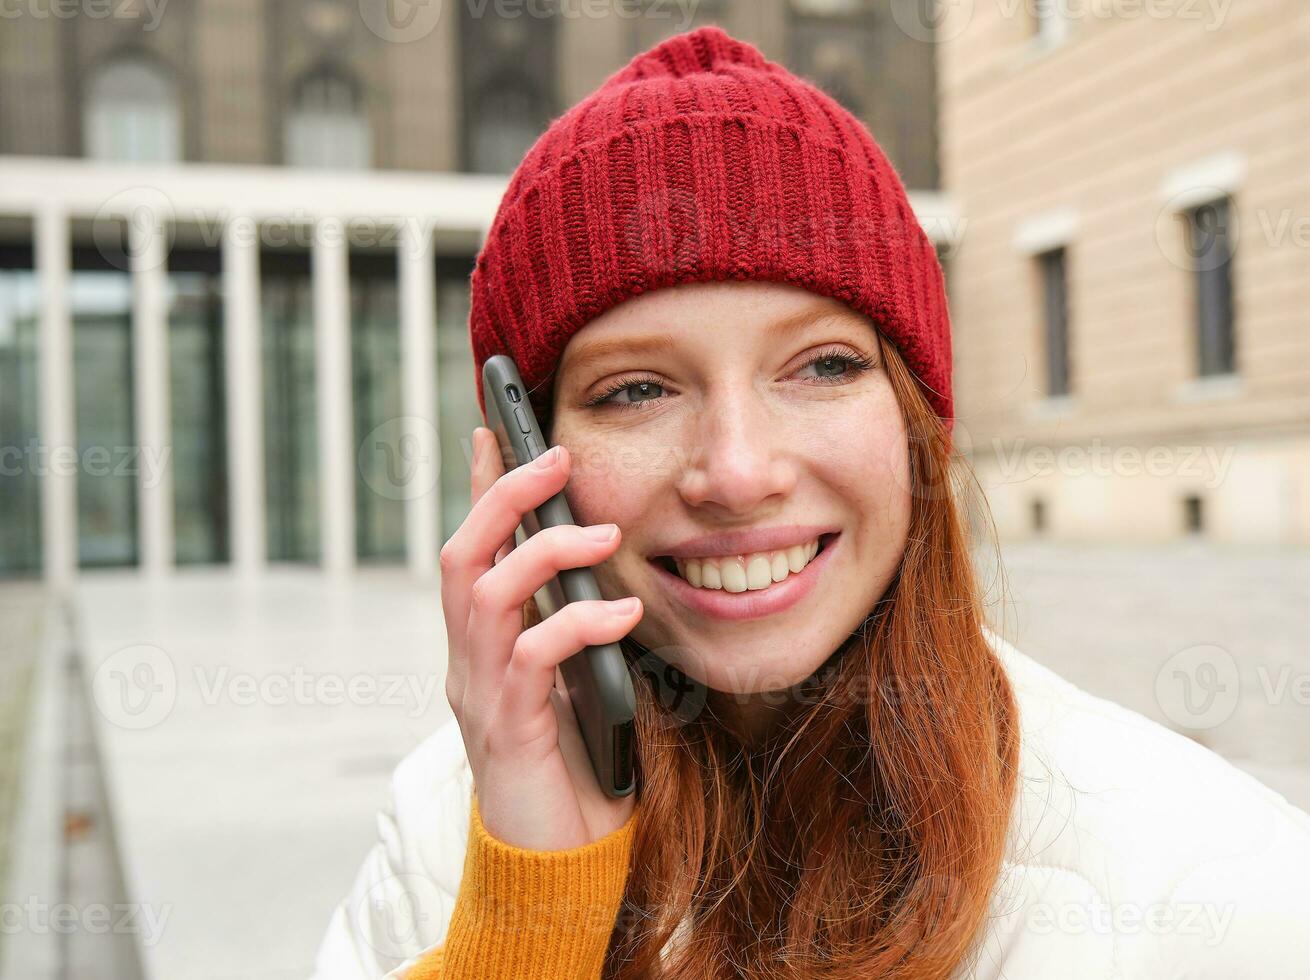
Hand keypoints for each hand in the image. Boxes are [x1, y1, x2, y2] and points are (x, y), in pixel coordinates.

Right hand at [440, 427, 638, 849]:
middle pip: (460, 554)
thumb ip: (578, 629)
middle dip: (503, 496)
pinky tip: (621, 616)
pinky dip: (574, 624)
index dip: (481, 486)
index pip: (474, 548)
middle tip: (555, 457)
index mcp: (485, 644)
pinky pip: (530, 659)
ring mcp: (480, 695)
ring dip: (543, 552)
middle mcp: (470, 661)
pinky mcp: (507, 730)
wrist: (556, 863)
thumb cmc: (574, 768)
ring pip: (484, 594)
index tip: (496, 425)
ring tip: (603, 535)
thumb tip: (612, 569)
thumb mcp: (578, 681)